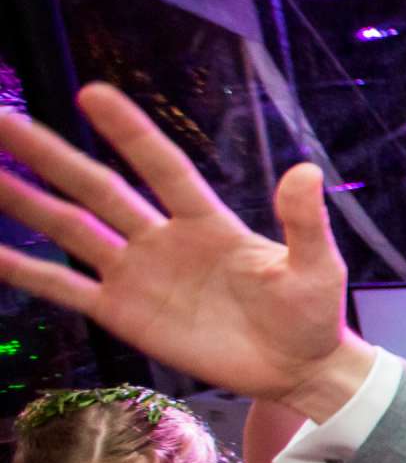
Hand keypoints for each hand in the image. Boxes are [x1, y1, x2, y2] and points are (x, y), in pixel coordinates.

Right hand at [0, 88, 372, 416]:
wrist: (298, 368)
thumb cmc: (311, 313)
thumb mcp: (317, 266)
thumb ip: (305, 222)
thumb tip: (306, 171)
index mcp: (208, 221)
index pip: (162, 167)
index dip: (130, 133)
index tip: (92, 94)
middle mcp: (164, 239)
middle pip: (99, 188)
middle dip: (51, 155)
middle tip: (3, 119)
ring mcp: (138, 275)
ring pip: (72, 229)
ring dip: (27, 202)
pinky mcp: (123, 313)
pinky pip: (67, 287)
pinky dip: (27, 271)